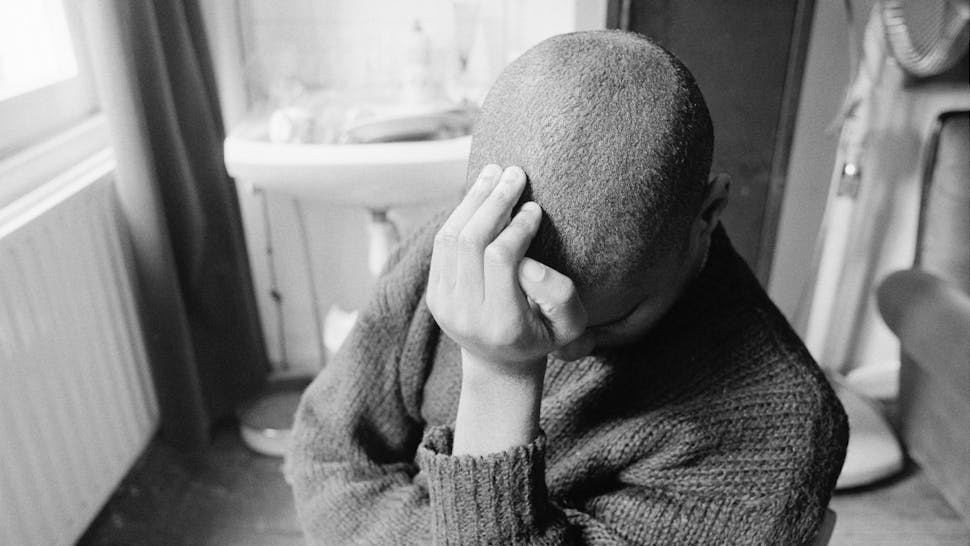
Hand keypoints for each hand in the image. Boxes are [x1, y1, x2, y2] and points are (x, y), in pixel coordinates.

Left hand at [426, 164, 587, 374]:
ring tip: (494, 173)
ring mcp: (444, 304)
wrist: (499, 363)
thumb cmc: (543, 337)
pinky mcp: (435, 293)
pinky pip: (442, 244)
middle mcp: (465, 313)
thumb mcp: (569, 325)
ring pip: (451, 237)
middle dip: (493, 201)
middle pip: (470, 241)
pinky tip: (479, 195)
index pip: (500, 258)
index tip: (535, 208)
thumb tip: (529, 261)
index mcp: (501, 322)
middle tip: (514, 174)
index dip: (517, 226)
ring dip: (473, 200)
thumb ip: (558, 294)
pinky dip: (460, 214)